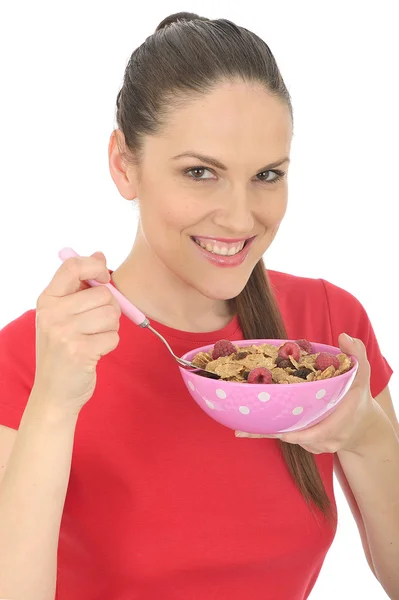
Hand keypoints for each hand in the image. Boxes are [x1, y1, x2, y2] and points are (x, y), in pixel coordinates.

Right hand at [32, 252, 120, 414]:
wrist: (54, 392)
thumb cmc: (64, 349)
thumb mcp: (63, 315)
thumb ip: (81, 286)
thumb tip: (100, 254)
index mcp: (47, 300)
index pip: (73, 266)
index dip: (96, 266)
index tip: (105, 278)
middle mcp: (51, 313)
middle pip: (103, 293)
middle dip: (110, 309)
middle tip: (96, 325)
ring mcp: (63, 332)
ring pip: (111, 314)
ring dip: (111, 328)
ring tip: (94, 338)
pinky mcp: (79, 351)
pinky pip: (113, 336)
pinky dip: (110, 345)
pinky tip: (95, 352)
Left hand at [235, 333, 380, 454]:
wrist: (364, 427)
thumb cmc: (358, 396)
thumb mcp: (362, 373)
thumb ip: (356, 353)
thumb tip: (343, 337)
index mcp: (341, 421)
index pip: (319, 433)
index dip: (300, 434)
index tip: (281, 431)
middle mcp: (329, 438)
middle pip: (299, 439)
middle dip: (275, 432)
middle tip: (249, 429)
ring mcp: (319, 445)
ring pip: (293, 440)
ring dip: (271, 432)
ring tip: (245, 429)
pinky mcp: (310, 446)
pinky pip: (292, 440)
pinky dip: (274, 433)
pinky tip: (249, 431)